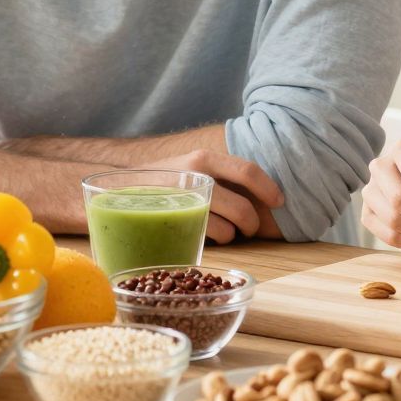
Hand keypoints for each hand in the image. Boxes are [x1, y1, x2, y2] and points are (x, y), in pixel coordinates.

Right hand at [156, 149, 283, 244]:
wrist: (120, 189)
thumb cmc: (167, 180)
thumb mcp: (193, 166)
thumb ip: (221, 173)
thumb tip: (261, 191)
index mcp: (204, 159)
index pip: (247, 171)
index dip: (269, 188)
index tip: (280, 201)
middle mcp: (194, 178)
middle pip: (242, 208)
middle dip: (253, 223)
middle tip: (250, 228)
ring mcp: (183, 203)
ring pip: (227, 230)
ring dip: (232, 235)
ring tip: (224, 231)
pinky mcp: (174, 225)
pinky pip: (207, 240)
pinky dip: (214, 242)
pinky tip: (204, 234)